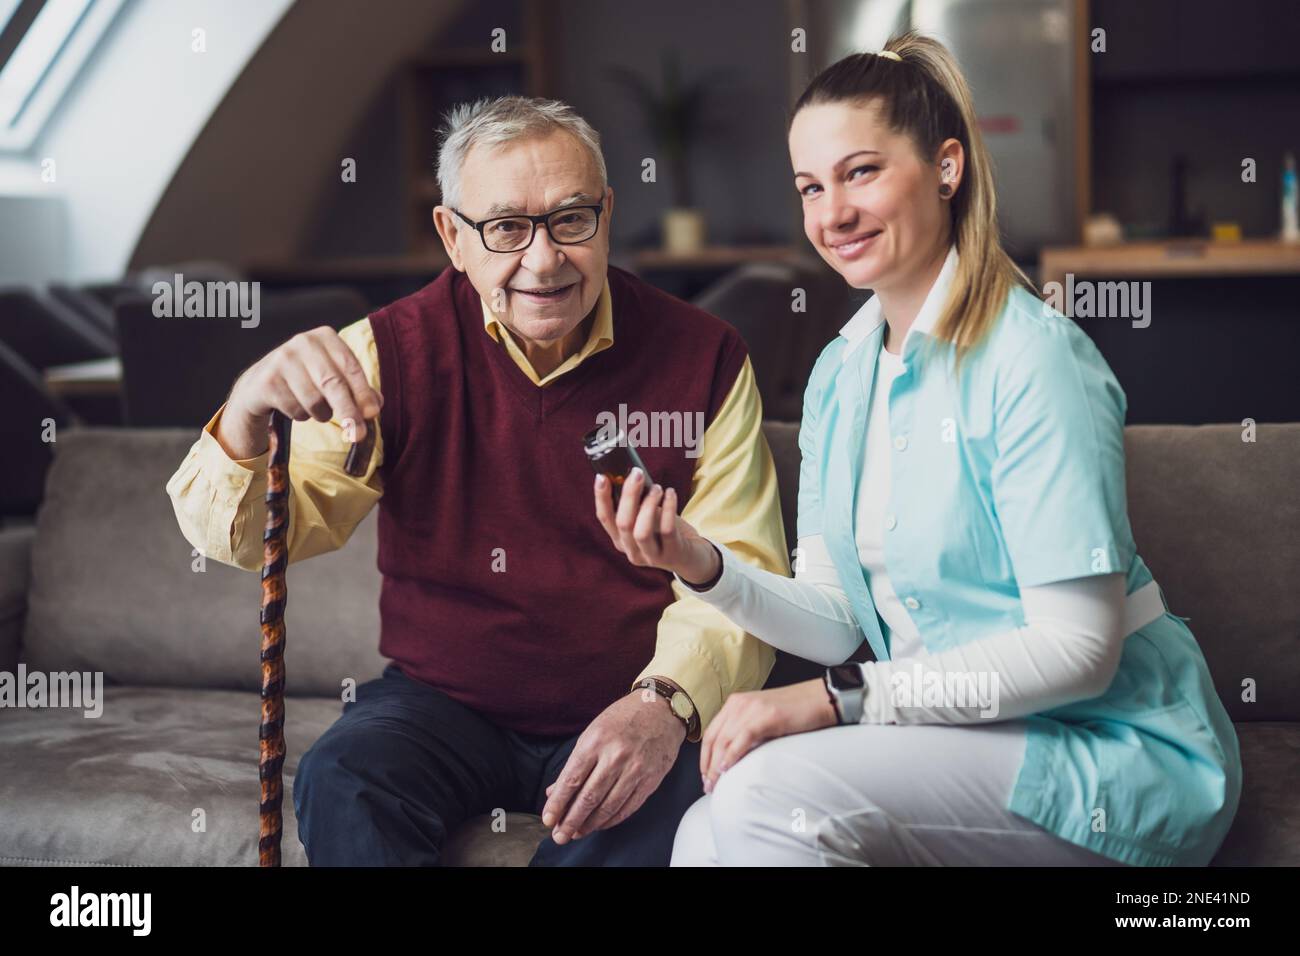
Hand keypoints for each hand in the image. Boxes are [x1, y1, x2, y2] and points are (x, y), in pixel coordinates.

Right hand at [218, 326, 383, 458]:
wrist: (259, 386)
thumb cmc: (306, 380)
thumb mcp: (333, 378)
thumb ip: (358, 391)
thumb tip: (375, 407)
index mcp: (325, 337)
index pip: (350, 366)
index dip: (363, 392)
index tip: (372, 413)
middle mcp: (303, 342)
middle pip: (333, 384)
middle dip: (348, 412)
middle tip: (357, 434)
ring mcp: (282, 359)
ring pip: (314, 400)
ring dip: (321, 414)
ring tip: (316, 408)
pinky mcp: (267, 379)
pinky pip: (295, 409)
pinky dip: (300, 415)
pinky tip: (294, 405)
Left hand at [540, 688, 685, 843]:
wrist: (661, 710)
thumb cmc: (622, 719)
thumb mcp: (592, 733)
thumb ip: (575, 764)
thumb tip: (555, 792)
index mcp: (596, 741)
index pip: (572, 779)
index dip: (558, 803)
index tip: (548, 819)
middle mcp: (616, 756)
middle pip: (589, 797)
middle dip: (571, 820)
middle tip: (560, 836)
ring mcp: (635, 769)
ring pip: (608, 806)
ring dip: (590, 824)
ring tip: (577, 833)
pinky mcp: (651, 780)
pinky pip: (628, 807)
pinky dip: (612, 820)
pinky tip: (600, 824)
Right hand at [593, 467, 719, 584]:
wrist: (690, 557)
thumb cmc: (665, 531)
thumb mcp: (647, 518)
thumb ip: (637, 504)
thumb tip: (632, 475)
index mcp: (620, 540)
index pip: (604, 519)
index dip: (601, 498)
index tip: (601, 477)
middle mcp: (631, 551)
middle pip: (622, 523)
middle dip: (628, 495)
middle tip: (637, 474)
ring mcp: (651, 556)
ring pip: (641, 531)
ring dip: (648, 505)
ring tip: (657, 488)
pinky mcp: (671, 555)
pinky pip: (667, 530)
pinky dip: (668, 508)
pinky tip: (670, 493)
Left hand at [700, 680, 837, 793]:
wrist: (821, 698)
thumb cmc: (796, 712)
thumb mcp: (763, 718)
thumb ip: (745, 730)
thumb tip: (731, 758)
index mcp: (736, 703)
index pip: (711, 732)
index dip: (704, 756)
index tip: (705, 775)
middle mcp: (739, 703)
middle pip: (714, 738)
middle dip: (707, 765)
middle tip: (708, 786)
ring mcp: (752, 708)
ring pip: (724, 741)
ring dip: (716, 766)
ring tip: (715, 785)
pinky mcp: (767, 716)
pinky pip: (742, 739)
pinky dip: (731, 756)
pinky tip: (726, 769)